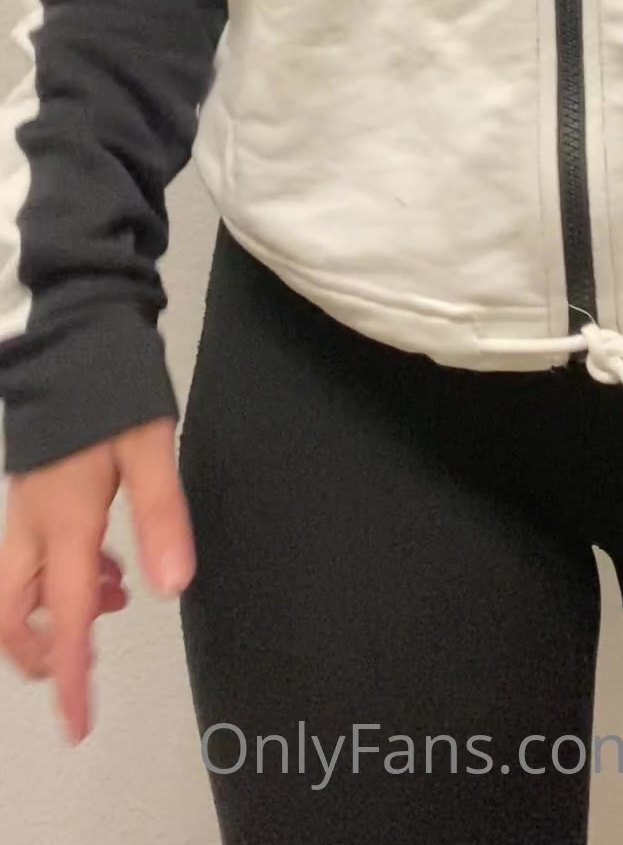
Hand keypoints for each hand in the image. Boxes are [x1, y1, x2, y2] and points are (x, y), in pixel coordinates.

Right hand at [0, 418, 194, 742]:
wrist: (70, 330)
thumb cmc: (112, 387)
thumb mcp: (150, 445)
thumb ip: (161, 514)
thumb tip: (173, 587)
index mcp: (64, 521)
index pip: (65, 617)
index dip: (70, 677)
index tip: (77, 725)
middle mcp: (31, 524)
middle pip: (12, 615)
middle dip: (42, 653)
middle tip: (86, 664)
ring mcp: (24, 507)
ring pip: (17, 589)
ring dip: (55, 613)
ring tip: (114, 596)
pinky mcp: (30, 490)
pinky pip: (30, 557)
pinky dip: (59, 577)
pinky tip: (103, 558)